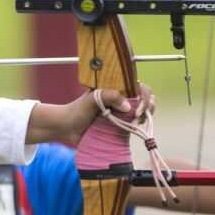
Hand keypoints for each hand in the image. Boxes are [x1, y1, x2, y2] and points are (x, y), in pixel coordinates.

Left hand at [27, 84, 153, 146]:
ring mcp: (122, 113)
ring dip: (146, 114)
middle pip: (145, 97)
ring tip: (137, 120)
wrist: (67, 128)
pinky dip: (139, 125)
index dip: (143, 95)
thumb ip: (108, 96)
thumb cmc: (77, 111)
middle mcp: (121, 99)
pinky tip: (135, 126)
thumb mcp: (92, 99)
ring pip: (143, 110)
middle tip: (139, 115)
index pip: (137, 85)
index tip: (138, 107)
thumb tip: (128, 107)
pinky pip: (135, 124)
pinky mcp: (120, 126)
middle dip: (148, 105)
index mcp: (115, 88)